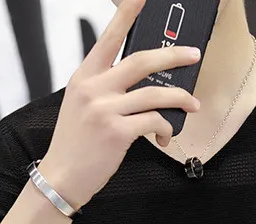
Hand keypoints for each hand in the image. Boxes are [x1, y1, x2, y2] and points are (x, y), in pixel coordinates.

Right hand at [38, 0, 201, 209]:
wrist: (62, 177)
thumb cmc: (76, 144)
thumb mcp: (81, 105)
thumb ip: (104, 88)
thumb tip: (143, 84)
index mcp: (84, 76)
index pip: (109, 37)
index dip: (127, 14)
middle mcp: (94, 88)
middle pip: (141, 61)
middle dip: (173, 57)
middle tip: (193, 55)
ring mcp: (105, 109)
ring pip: (154, 95)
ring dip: (180, 99)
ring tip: (192, 105)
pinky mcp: (117, 132)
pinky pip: (153, 122)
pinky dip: (165, 128)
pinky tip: (164, 137)